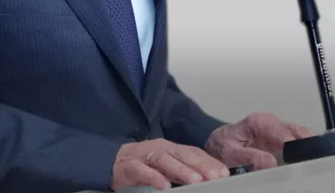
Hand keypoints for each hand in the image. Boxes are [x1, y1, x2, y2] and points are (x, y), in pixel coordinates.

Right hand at [111, 139, 229, 190]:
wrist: (111, 162)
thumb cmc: (143, 165)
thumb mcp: (165, 165)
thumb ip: (183, 169)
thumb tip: (207, 178)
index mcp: (171, 148)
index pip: (194, 152)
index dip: (209, 162)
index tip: (224, 173)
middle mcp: (160, 149)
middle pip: (183, 154)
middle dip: (201, 165)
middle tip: (215, 177)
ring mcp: (145, 156)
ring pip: (165, 160)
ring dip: (181, 170)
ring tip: (196, 181)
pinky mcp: (130, 166)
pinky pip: (143, 171)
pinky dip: (154, 177)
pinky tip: (164, 186)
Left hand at [204, 112, 313, 169]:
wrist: (218, 144)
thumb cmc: (223, 146)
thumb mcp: (231, 153)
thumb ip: (250, 157)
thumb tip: (271, 162)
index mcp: (259, 122)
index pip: (282, 132)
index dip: (293, 144)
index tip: (300, 155)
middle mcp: (271, 123)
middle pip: (296, 130)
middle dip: (307, 142)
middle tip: (317, 155)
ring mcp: (277, 130)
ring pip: (299, 135)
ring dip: (307, 146)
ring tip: (315, 158)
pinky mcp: (280, 139)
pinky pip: (296, 142)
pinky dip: (303, 150)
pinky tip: (307, 158)